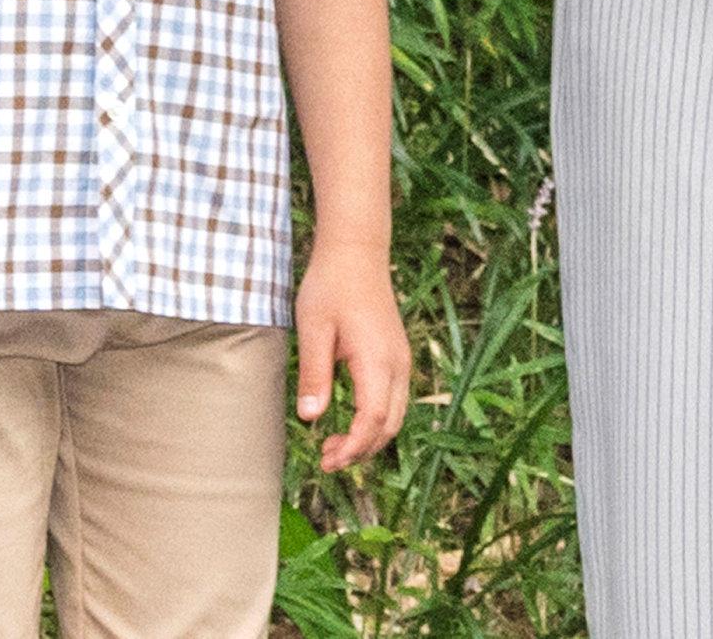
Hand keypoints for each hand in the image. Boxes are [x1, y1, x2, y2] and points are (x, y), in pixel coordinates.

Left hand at [292, 248, 410, 471]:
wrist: (356, 252)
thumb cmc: (331, 285)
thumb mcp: (313, 329)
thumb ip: (314, 374)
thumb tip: (310, 418)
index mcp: (378, 359)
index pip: (374, 420)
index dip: (353, 447)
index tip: (327, 460)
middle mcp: (397, 364)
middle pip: (390, 426)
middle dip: (360, 451)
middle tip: (325, 459)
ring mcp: (401, 360)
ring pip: (395, 417)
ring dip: (369, 439)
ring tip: (334, 446)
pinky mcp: (397, 356)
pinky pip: (394, 401)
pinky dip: (376, 422)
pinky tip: (350, 423)